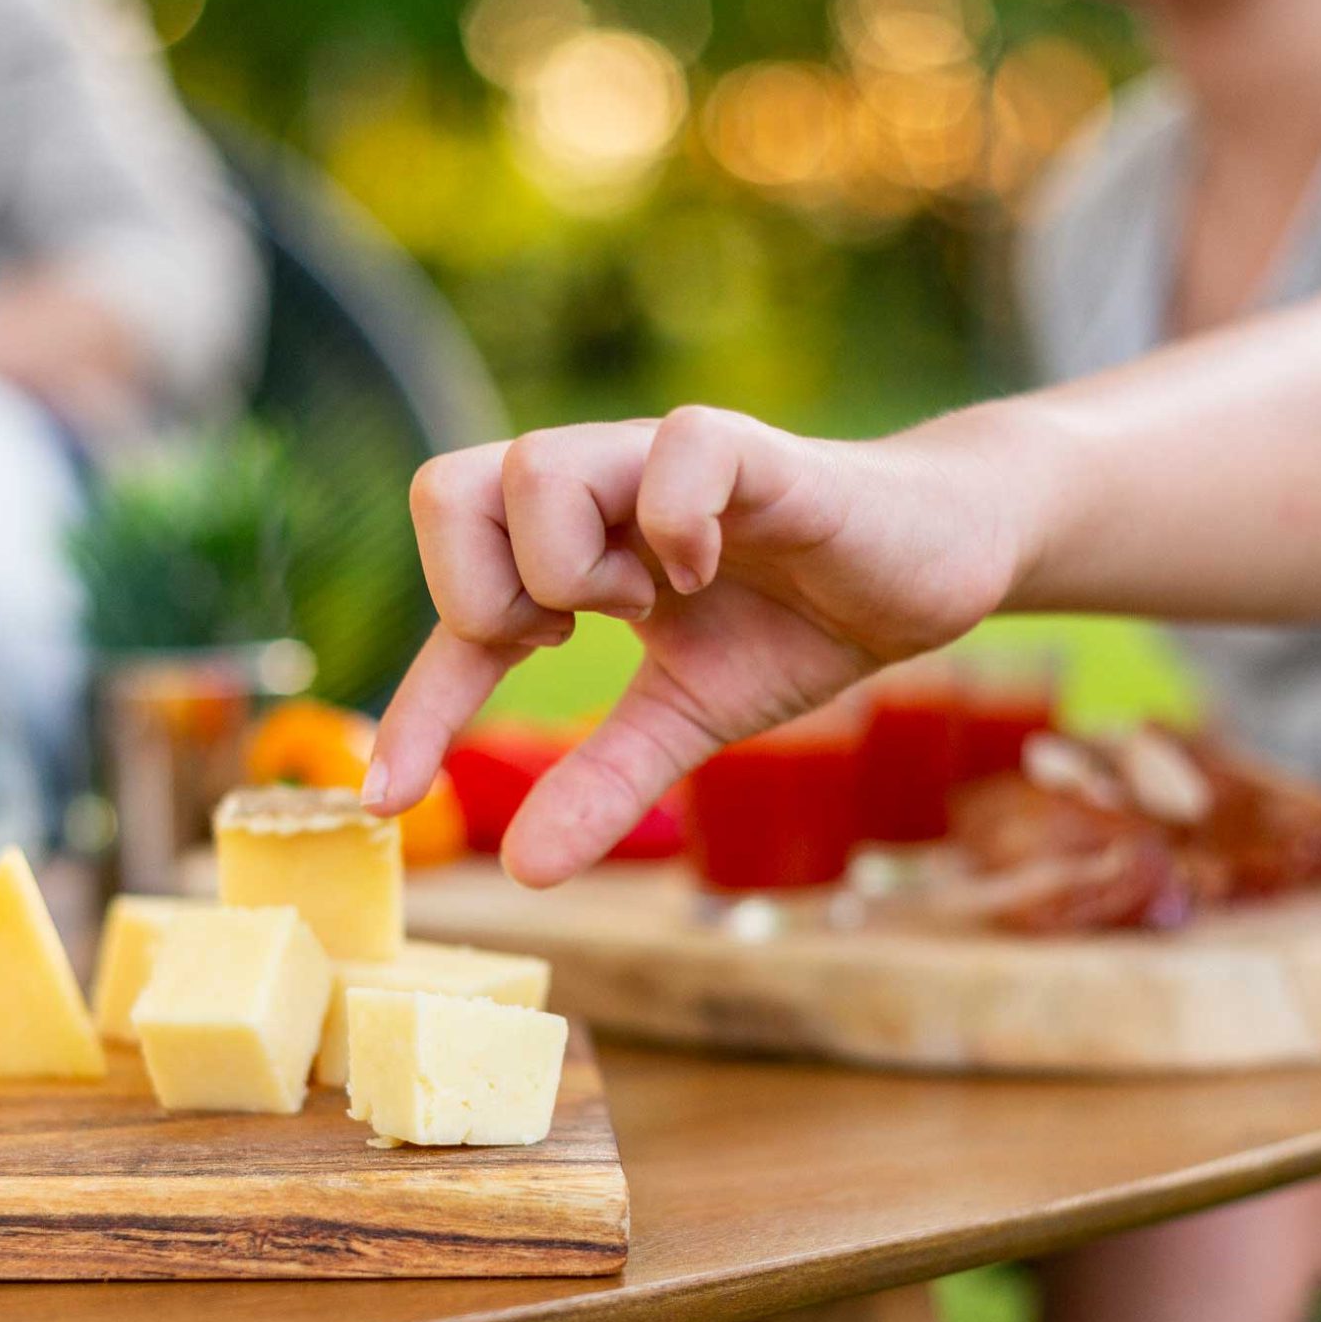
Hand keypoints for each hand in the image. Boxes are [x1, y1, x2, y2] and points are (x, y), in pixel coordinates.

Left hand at [364, 405, 1026, 884]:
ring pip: (535, 467)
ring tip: (646, 607)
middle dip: (480, 597)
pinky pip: (676, 454)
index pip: (457, 617)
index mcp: (572, 553)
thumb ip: (609, 781)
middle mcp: (598, 491)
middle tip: (557, 643)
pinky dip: (675, 527)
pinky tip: (708, 571)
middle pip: (445, 487)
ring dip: (571, 568)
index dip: (418, 706)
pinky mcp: (752, 450)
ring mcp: (663, 462)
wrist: (933, 566)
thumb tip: (525, 871)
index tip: (387, 796)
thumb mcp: (689, 719)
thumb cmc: (799, 622)